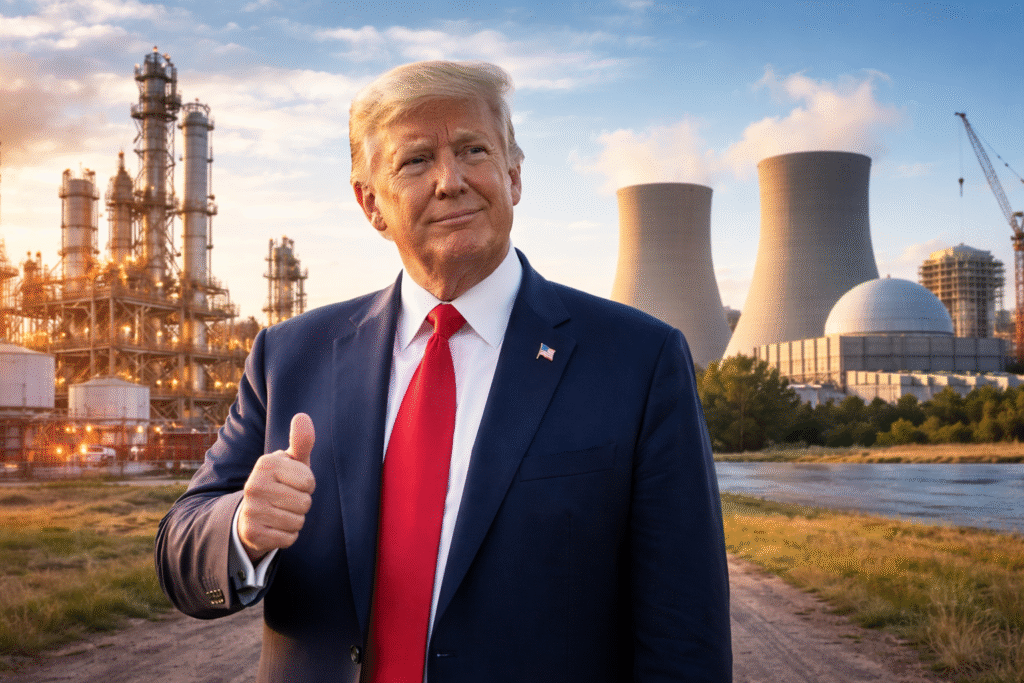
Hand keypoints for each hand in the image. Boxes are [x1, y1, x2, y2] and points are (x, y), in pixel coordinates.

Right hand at [237, 413, 315, 562]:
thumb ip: (301, 442)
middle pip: (305, 503)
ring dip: (295, 520)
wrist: (251, 513)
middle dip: (302, 504)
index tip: (292, 483)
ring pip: (297, 522)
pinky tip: (275, 527)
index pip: (309, 482)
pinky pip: (289, 539)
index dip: (307, 485)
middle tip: (286, 500)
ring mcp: (251, 510)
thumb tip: (302, 416)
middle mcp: (254, 485)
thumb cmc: (281, 482)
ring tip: (281, 512)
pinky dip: (287, 535)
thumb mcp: (291, 462)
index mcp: (266, 464)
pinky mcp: (252, 533)